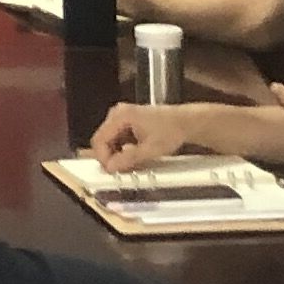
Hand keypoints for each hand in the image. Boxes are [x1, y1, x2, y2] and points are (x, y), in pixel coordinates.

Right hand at [91, 104, 209, 172]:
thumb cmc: (171, 130)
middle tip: (121, 170)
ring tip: (131, 164)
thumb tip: (111, 167)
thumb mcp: (149, 150)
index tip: (111, 170)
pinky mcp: (127, 121)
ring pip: (109, 141)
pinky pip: (117, 139)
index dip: (103, 158)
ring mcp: (122, 116)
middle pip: (102, 140)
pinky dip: (123, 149)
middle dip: (110, 157)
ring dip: (117, 154)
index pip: (99, 140)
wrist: (185, 122)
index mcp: (120, 116)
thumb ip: (127, 159)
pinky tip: (134, 156)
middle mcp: (118, 113)